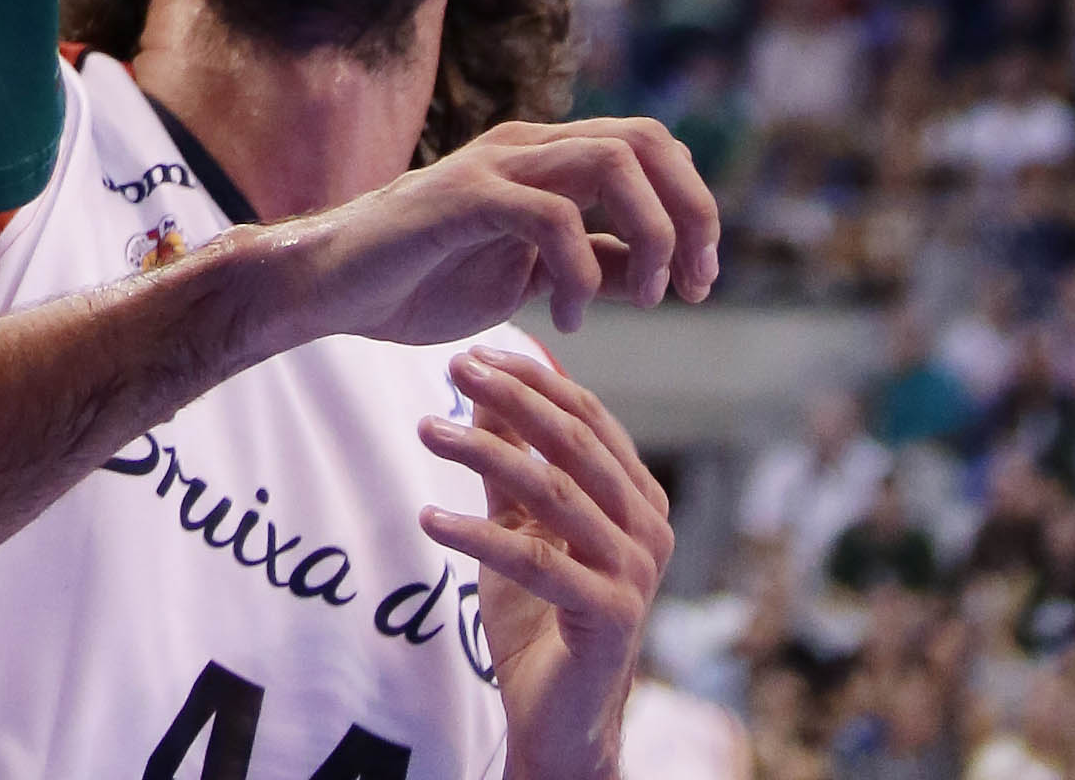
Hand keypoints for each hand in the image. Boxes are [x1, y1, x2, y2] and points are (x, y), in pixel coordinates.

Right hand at [280, 115, 718, 349]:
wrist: (333, 285)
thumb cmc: (422, 278)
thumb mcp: (526, 276)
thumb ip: (584, 262)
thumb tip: (648, 268)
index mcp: (545, 158)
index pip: (651, 146)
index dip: (695, 209)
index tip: (699, 284)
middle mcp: (526, 147)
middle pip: (647, 141)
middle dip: (691, 216)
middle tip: (688, 288)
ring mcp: (495, 166)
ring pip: (612, 164)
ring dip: (648, 237)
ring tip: (639, 298)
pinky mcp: (466, 198)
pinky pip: (555, 217)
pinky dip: (582, 277)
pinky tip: (565, 322)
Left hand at [419, 342, 673, 779]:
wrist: (560, 719)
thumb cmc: (542, 615)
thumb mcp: (519, 523)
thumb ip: (509, 460)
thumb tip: (480, 383)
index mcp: (638, 497)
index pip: (587, 417)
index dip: (531, 379)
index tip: (472, 354)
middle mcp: (649, 529)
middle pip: (573, 444)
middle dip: (509, 400)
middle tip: (452, 369)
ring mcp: (635, 574)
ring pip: (552, 493)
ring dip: (482, 453)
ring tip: (426, 430)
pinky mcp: (610, 616)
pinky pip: (537, 562)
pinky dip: (478, 536)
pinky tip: (430, 517)